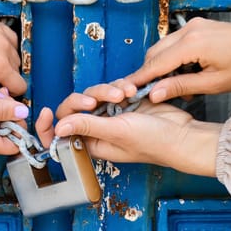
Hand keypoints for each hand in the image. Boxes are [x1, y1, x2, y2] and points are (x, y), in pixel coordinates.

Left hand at [36, 83, 220, 176]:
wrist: (183, 133)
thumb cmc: (153, 142)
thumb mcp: (117, 133)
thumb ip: (87, 126)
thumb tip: (59, 126)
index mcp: (91, 144)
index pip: (60, 136)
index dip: (48, 126)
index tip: (47, 113)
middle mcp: (97, 130)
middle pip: (74, 108)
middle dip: (83, 100)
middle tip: (94, 100)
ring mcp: (110, 115)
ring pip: (93, 94)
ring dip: (107, 90)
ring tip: (124, 94)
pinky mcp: (124, 102)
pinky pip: (111, 88)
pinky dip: (120, 86)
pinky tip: (133, 91)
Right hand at [124, 17, 230, 102]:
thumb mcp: (213, 84)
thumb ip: (180, 87)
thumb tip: (154, 94)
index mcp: (192, 44)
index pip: (155, 63)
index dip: (140, 79)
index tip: (127, 91)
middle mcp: (188, 30)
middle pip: (154, 53)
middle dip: (149, 73)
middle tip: (152, 93)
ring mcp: (192, 26)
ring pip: (162, 48)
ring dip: (161, 67)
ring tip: (174, 86)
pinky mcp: (197, 27)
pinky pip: (174, 44)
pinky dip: (172, 59)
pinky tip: (182, 72)